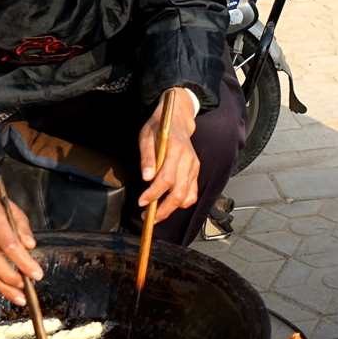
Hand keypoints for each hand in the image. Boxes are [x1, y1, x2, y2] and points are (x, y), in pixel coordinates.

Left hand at [137, 86, 200, 220]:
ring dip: (171, 209)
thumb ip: (147, 157)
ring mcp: (194, 167)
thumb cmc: (159, 129)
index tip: (142, 202)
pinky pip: (192, 193)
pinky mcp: (196, 172)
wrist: (178, 120)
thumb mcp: (146, 137)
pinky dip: (182, 203)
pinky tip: (169, 206)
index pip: (166, 178)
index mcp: (175, 150)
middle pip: (179, 192)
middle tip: (148, 217)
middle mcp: (188, 160)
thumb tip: (147, 178)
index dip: (154, 193)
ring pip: (187, 196)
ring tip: (156, 215)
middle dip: (163, 209)